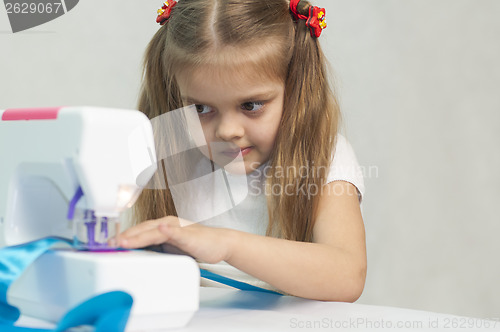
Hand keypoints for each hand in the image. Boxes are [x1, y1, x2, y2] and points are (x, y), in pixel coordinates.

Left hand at [116, 216, 233, 263]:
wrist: (219, 244)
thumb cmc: (197, 245)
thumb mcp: (170, 249)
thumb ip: (155, 249)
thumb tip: (137, 256)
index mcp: (162, 227)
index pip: (138, 231)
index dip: (123, 237)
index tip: (108, 245)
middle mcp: (168, 224)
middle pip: (142, 229)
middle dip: (125, 237)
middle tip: (110, 244)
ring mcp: (178, 229)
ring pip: (154, 231)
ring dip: (139, 235)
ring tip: (124, 241)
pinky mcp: (189, 235)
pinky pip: (177, 232)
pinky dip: (169, 231)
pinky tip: (162, 229)